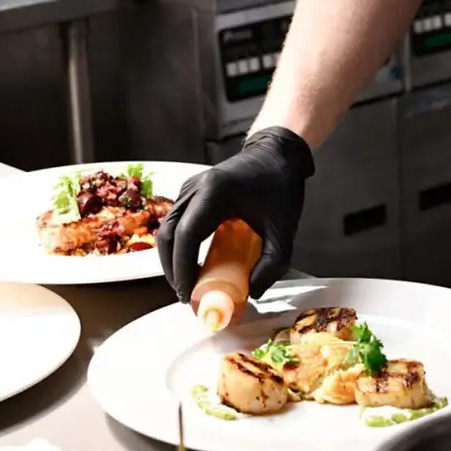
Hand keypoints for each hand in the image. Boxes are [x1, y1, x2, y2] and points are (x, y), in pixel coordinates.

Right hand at [156, 127, 314, 303]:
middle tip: (186, 295)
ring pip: (166, 228)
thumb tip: (250, 292)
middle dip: (173, 269)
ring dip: (172, 259)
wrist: (277, 155)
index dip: (183, 268)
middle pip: (167, 233)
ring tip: (188, 284)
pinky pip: (175, 222)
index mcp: (215, 192)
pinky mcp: (190, 192)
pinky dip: (178, 246)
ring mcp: (189, 188)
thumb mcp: (284, 230)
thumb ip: (272, 264)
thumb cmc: (281, 187)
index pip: (186, 235)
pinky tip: (192, 263)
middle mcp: (195, 187)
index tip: (189, 294)